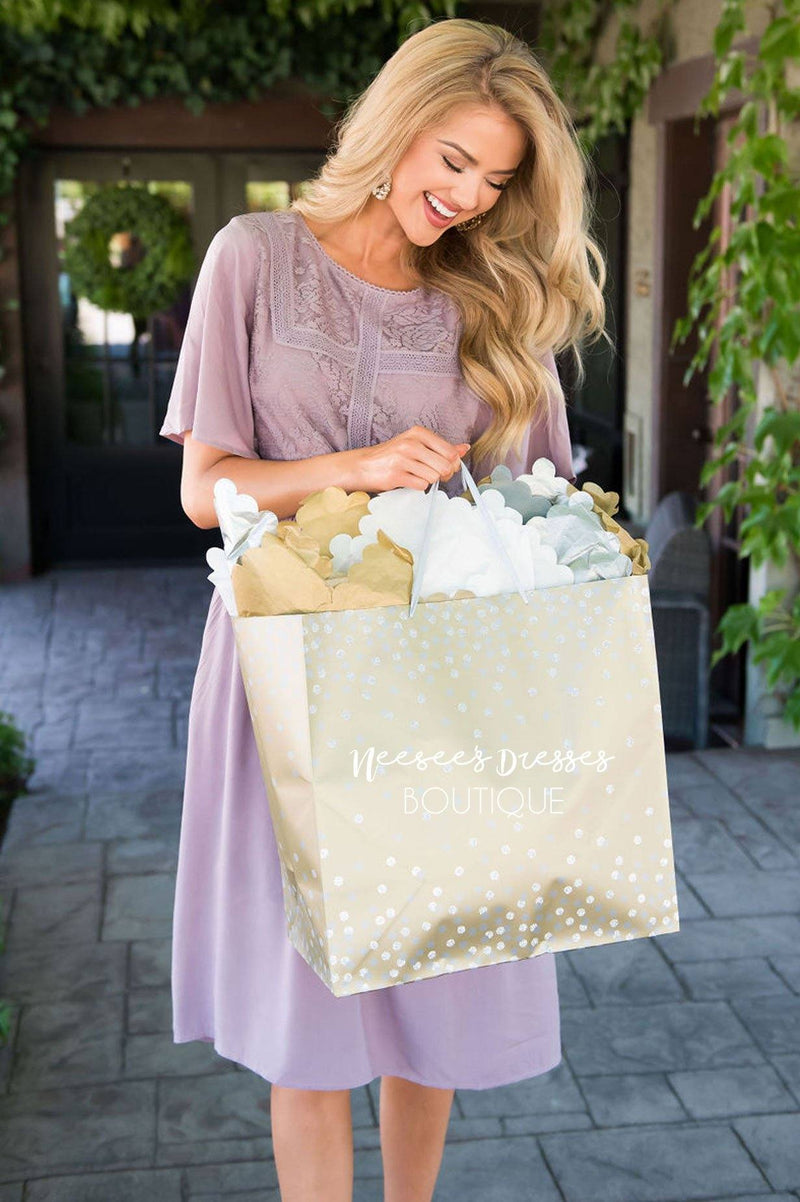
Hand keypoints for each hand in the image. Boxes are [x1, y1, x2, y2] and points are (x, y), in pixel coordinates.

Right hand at [353, 426, 470, 492]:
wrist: (361, 465)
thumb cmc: (390, 456)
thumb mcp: (416, 445)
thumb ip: (441, 447)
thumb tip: (464, 448)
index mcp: (418, 433)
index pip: (450, 452)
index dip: (451, 463)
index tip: (440, 465)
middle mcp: (411, 443)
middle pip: (444, 466)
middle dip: (441, 474)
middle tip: (428, 473)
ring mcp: (402, 459)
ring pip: (434, 477)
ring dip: (427, 481)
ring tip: (414, 476)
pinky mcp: (396, 475)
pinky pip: (421, 485)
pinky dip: (418, 486)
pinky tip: (407, 481)